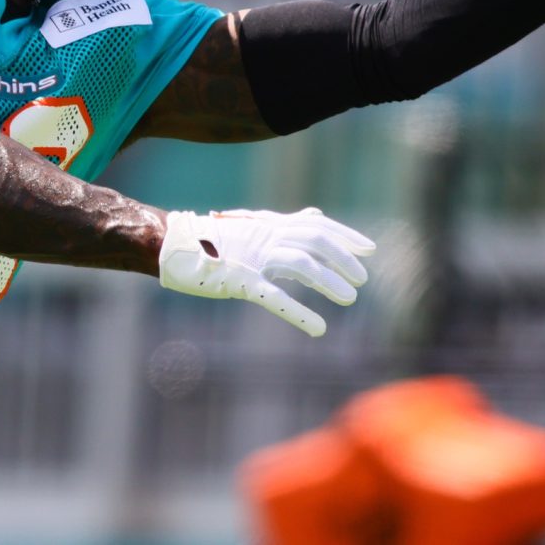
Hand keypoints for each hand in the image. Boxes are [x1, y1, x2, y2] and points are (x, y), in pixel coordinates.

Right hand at [157, 207, 374, 336]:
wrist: (174, 245)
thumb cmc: (214, 240)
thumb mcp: (254, 226)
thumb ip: (287, 224)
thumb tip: (315, 216)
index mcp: (271, 224)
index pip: (317, 224)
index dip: (346, 235)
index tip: (369, 248)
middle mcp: (267, 236)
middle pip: (315, 240)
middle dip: (343, 258)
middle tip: (361, 278)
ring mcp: (254, 258)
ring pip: (301, 264)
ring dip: (329, 281)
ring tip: (349, 298)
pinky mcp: (240, 281)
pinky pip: (274, 297)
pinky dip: (299, 312)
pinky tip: (318, 328)